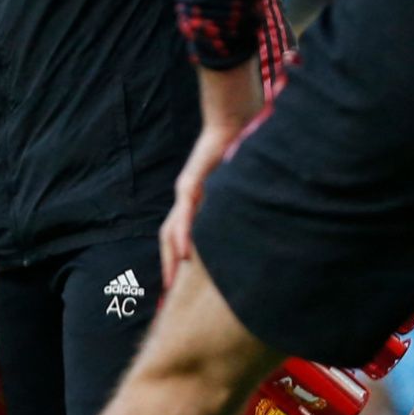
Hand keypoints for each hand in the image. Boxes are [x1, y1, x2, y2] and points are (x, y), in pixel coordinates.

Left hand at [160, 121, 240, 286]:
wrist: (232, 124)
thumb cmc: (235, 152)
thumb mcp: (232, 185)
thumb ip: (231, 204)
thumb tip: (245, 225)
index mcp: (195, 201)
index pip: (179, 234)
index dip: (176, 257)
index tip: (179, 282)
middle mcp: (186, 199)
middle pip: (168, 236)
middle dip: (168, 264)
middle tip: (169, 290)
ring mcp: (187, 192)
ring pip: (172, 229)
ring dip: (171, 256)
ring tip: (171, 280)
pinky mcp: (192, 184)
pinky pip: (185, 214)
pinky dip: (183, 234)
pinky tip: (184, 252)